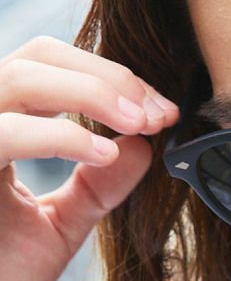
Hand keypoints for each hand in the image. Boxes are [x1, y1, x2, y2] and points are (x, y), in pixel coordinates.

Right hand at [0, 36, 179, 280]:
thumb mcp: (58, 226)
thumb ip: (97, 187)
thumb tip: (144, 147)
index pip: (51, 67)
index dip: (112, 78)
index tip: (164, 112)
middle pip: (38, 54)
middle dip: (109, 77)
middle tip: (158, 114)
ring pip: (19, 75)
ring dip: (91, 92)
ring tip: (140, 124)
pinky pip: (3, 132)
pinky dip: (60, 134)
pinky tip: (103, 151)